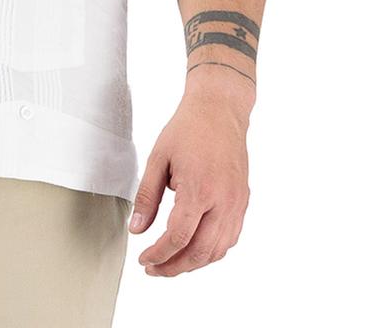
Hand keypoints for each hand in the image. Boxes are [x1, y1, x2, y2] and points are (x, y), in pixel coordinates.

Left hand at [129, 69, 254, 275]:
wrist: (219, 111)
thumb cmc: (187, 129)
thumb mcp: (158, 158)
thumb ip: (147, 196)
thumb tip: (137, 229)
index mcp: (199, 190)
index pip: (178, 237)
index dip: (159, 254)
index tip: (142, 259)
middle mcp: (223, 202)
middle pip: (200, 252)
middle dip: (174, 267)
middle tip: (153, 269)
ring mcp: (237, 204)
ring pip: (218, 250)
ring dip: (193, 263)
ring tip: (170, 264)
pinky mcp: (242, 202)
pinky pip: (230, 238)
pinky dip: (211, 251)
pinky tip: (193, 249)